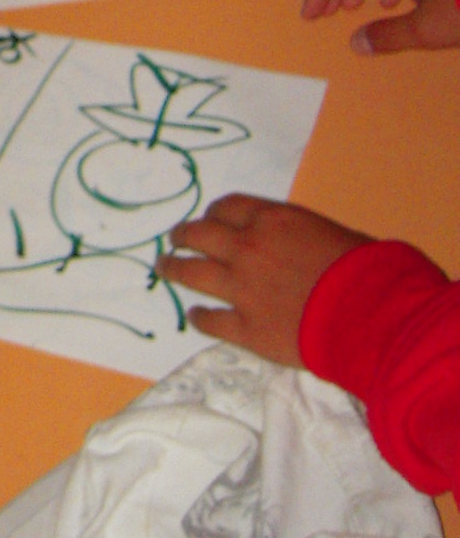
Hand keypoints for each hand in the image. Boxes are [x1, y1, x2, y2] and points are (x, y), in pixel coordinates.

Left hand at [158, 194, 370, 367]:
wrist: (372, 316)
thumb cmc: (365, 270)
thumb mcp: (331, 233)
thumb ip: (298, 235)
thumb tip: (292, 245)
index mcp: (270, 220)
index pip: (228, 208)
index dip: (214, 213)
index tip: (208, 220)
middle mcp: (247, 248)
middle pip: (199, 235)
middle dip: (184, 235)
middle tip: (175, 239)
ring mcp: (242, 289)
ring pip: (192, 274)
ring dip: (174, 268)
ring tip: (164, 267)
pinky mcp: (246, 329)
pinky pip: (211, 320)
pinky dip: (199, 317)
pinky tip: (194, 317)